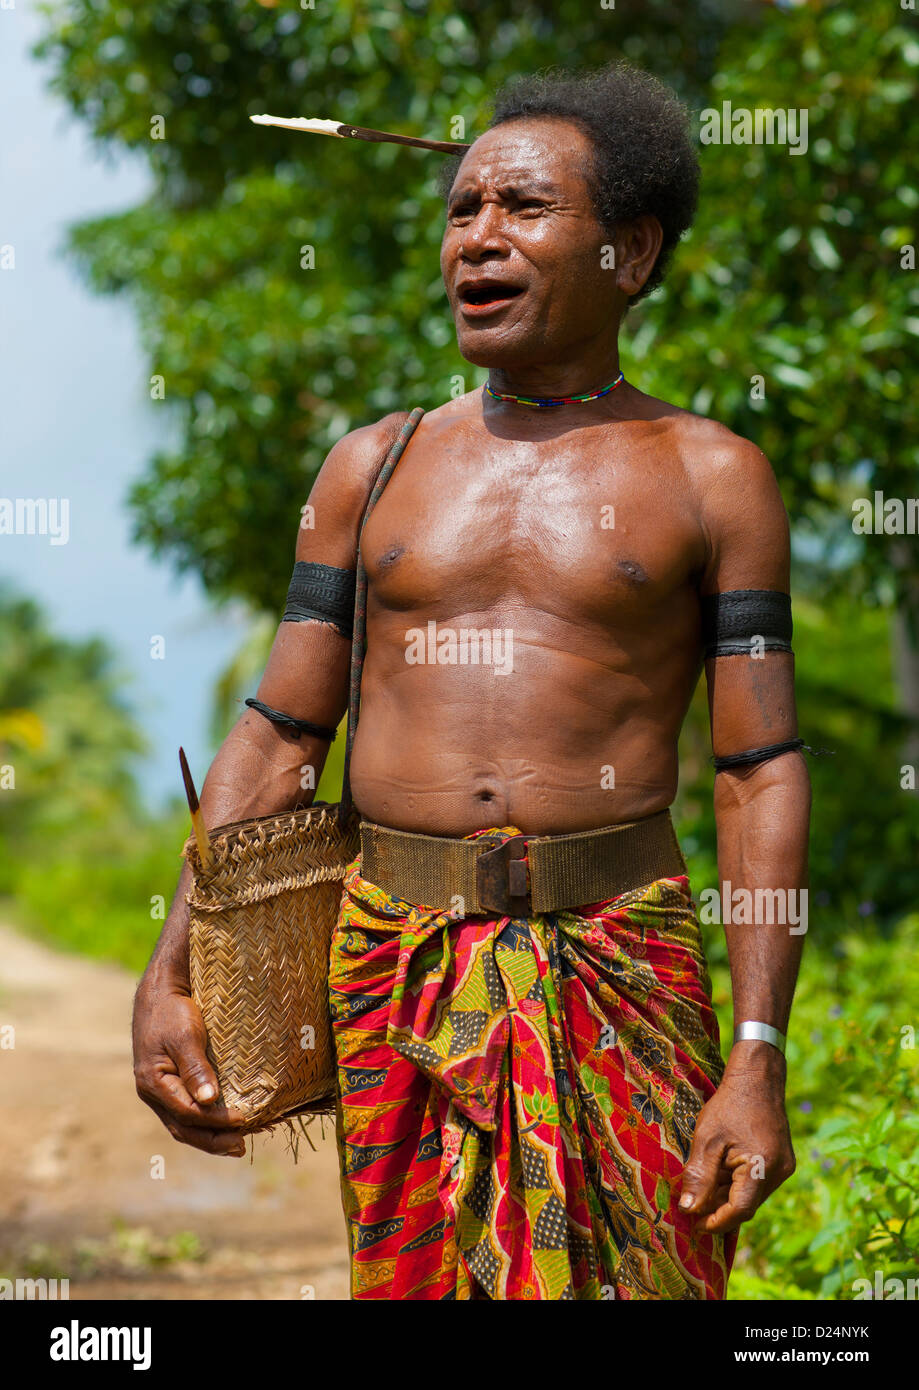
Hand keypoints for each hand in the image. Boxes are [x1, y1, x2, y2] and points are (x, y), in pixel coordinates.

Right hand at [133, 977, 247, 1156]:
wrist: (159, 994)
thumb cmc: (172, 1012)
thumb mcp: (185, 1036)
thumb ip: (196, 1068)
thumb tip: (210, 1100)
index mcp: (153, 1083)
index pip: (188, 1113)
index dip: (216, 1121)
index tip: (244, 1119)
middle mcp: (153, 1093)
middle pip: (183, 1127)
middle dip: (213, 1140)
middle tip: (242, 1146)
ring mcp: (159, 1091)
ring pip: (184, 1124)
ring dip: (209, 1137)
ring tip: (236, 1144)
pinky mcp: (169, 1085)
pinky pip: (186, 1111)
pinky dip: (204, 1123)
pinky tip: (223, 1125)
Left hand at [679, 1044, 794, 1233]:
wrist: (757, 1078)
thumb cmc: (730, 1105)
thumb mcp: (707, 1139)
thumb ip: (699, 1176)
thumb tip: (689, 1209)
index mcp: (762, 1167)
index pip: (740, 1210)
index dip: (716, 1221)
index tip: (695, 1224)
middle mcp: (779, 1172)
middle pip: (747, 1205)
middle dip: (720, 1210)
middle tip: (694, 1208)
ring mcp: (784, 1167)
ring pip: (752, 1195)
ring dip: (729, 1196)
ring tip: (704, 1187)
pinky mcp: (782, 1161)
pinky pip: (758, 1183)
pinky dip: (739, 1184)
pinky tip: (721, 1174)